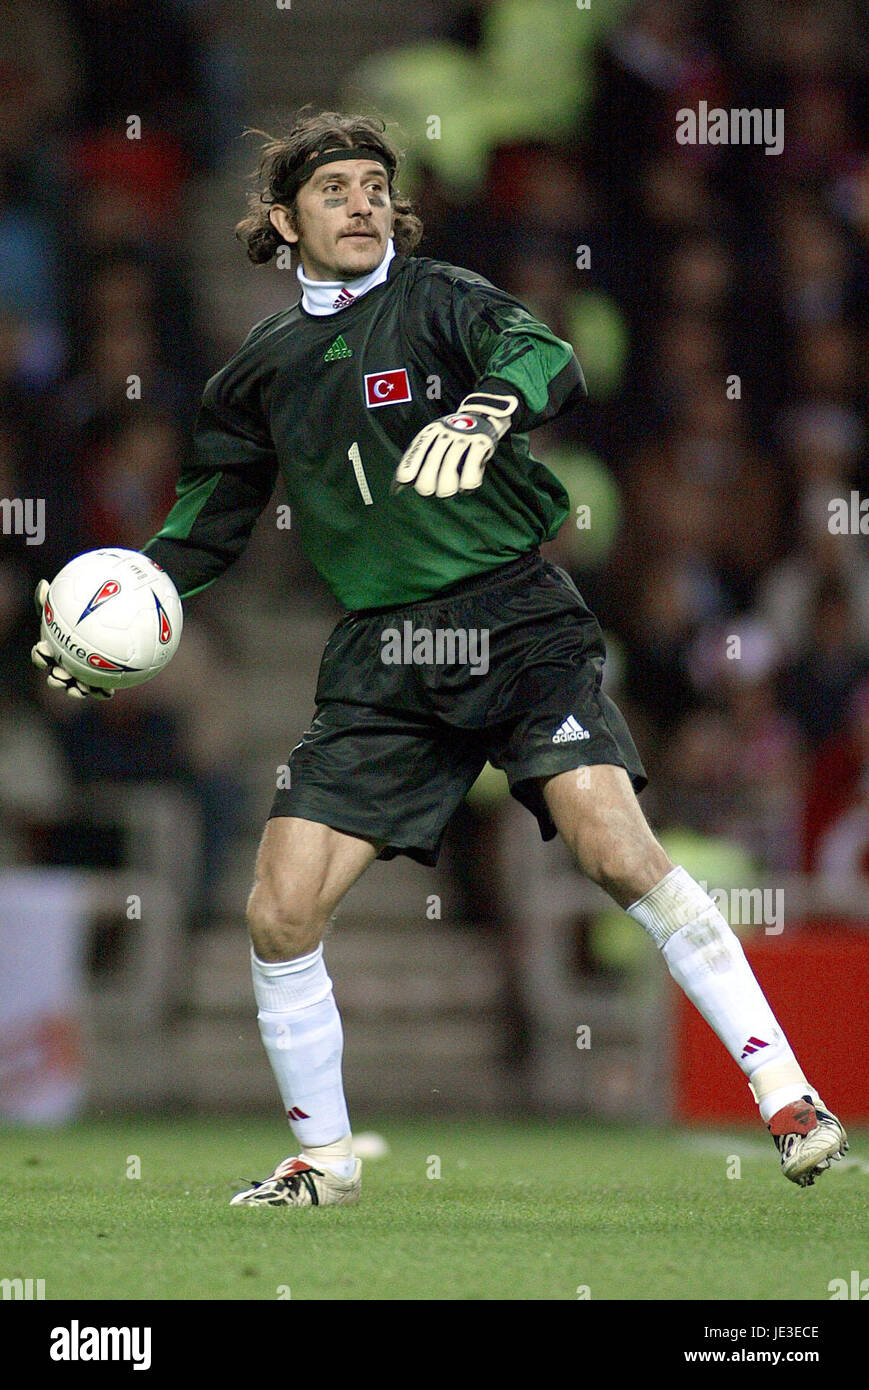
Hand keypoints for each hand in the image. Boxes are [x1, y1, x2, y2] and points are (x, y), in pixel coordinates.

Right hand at [31, 579, 113, 698]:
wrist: (114, 628)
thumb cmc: (85, 614)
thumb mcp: (70, 606)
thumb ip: (56, 599)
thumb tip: (43, 583)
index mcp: (55, 651)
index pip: (41, 656)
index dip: (39, 655)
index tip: (42, 648)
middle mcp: (65, 666)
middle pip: (56, 677)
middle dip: (56, 679)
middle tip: (61, 674)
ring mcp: (82, 677)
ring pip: (76, 688)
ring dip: (76, 691)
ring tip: (81, 688)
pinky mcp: (100, 684)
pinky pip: (99, 691)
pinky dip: (102, 693)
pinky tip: (108, 692)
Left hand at [392, 390, 518, 497]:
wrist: (483, 416)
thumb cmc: (453, 438)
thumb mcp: (434, 440)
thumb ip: (416, 460)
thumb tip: (396, 488)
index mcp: (430, 432)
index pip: (415, 453)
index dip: (408, 470)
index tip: (405, 481)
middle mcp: (445, 434)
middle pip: (429, 470)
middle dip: (427, 487)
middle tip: (433, 489)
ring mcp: (463, 439)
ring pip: (448, 477)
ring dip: (448, 490)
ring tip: (452, 489)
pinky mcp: (481, 444)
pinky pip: (470, 477)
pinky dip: (466, 487)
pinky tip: (466, 486)